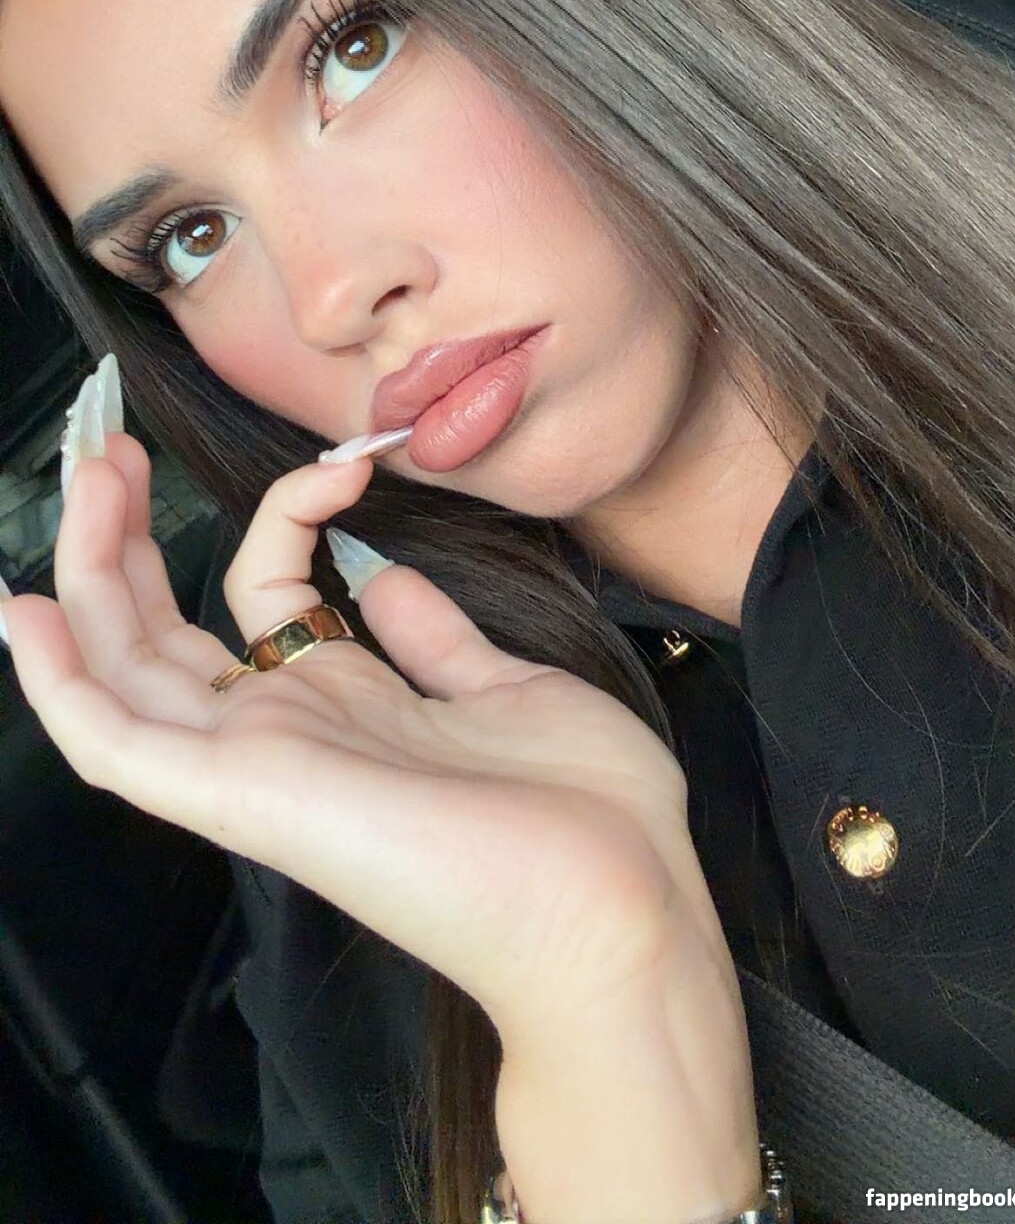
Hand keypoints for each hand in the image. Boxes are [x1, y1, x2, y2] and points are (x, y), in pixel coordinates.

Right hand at [5, 427, 742, 1059]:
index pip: (266, 589)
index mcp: (349, 704)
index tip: (340, 459)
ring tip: (78, 473)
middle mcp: (289, 732)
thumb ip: (432, 637)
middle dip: (129, 530)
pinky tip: (25, 610)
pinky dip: (60, 682)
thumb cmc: (584, 813)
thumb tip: (379, 575)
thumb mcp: (507, 689)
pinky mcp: (242, 796)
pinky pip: (117, 744)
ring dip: (89, 570)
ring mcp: (257, 765)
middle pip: (167, 626)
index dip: (280, 508)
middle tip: (107, 442)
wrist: (618, 910)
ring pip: (128, 667)